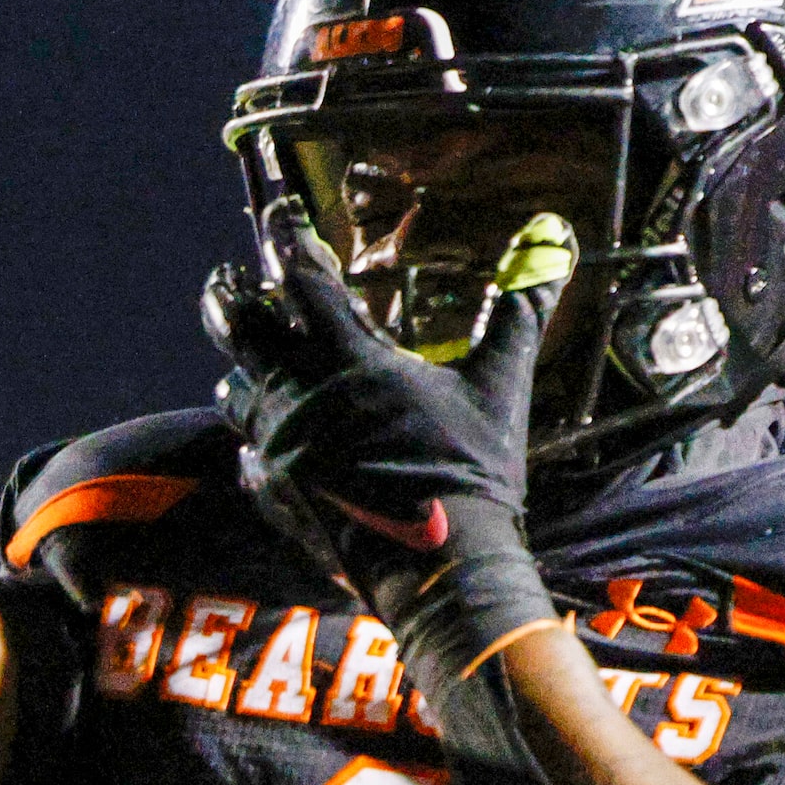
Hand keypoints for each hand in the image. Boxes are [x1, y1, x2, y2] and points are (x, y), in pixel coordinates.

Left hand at [203, 198, 572, 696]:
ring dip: (244, 374)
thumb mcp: (499, 387)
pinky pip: (248, 458)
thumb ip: (518, 311)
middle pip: (241, 331)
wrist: (438, 567)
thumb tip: (556, 241)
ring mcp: (280, 449)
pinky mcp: (274, 496)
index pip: (304, 281)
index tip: (278, 216)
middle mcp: (300, 399)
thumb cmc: (471, 472)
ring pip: (236, 394)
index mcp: (351, 363)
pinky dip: (257, 444)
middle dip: (231, 300)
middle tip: (228, 283)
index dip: (287, 241)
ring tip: (253, 368)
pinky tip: (271, 445)